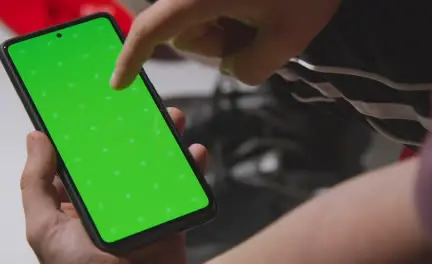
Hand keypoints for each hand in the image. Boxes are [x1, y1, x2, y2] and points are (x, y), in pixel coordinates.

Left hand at [21, 107, 206, 263]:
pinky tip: (194, 152)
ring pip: (157, 165)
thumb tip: (36, 139)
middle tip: (142, 105)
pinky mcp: (170, 215)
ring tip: (172, 119)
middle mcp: (111, 199)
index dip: (91, 130)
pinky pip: (184, 187)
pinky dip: (193, 168)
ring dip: (167, 141)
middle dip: (136, 129)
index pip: (84, 157)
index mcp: (79, 200)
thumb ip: (36, 185)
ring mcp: (143, 206)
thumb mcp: (47, 229)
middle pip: (126, 155)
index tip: (98, 103)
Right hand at [110, 0, 340, 86]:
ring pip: (201, 26)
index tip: (118, 84)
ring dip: (231, 34)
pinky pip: (214, 12)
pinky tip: (260, 10)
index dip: (132, 58)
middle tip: (258, 35)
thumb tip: (231, 67)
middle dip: (218, 46)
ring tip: (265, 17)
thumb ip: (248, 69)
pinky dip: (235, 21)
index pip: (152, 29)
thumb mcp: (285, 40)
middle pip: (184, 34)